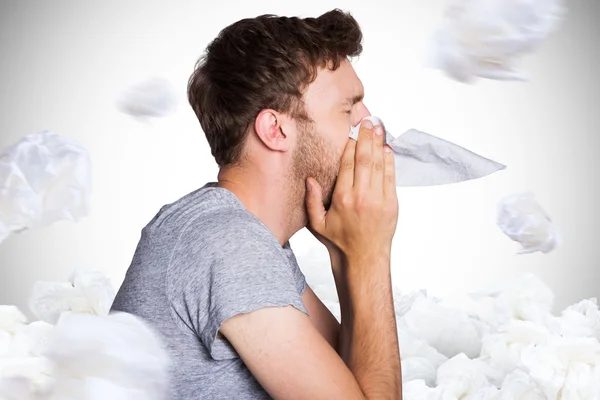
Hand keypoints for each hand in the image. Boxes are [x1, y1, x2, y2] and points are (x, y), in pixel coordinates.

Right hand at [305, 119, 397, 261]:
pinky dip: (390, 161)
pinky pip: (391, 177)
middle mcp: (362, 197)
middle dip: (366, 138)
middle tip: (368, 121)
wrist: (364, 260)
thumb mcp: (317, 224)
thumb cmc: (339, 242)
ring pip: (380, 165)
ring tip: (378, 128)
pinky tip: (386, 149)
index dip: (350, 146)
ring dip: (379, 144)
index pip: (347, 164)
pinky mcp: (392, 204)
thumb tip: (309, 179)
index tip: (351, 133)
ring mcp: (379, 199)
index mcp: (343, 199)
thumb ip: (312, 200)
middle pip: (365, 159)